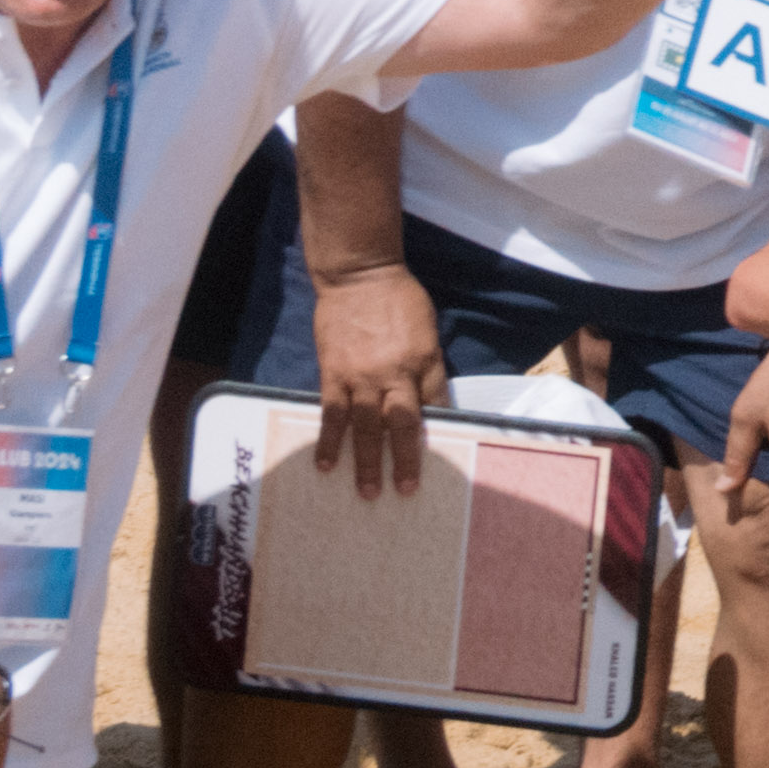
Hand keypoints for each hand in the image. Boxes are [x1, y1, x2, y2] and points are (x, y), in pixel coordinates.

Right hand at [310, 256, 445, 471]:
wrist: (360, 275)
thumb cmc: (401, 299)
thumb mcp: (428, 329)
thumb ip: (429, 365)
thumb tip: (430, 401)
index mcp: (425, 360)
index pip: (437, 405)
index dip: (440, 433)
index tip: (442, 462)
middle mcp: (396, 373)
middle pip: (404, 425)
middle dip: (406, 460)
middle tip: (406, 490)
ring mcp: (362, 376)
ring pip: (367, 427)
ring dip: (367, 461)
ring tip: (368, 492)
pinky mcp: (334, 374)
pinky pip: (332, 414)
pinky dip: (330, 441)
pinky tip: (326, 464)